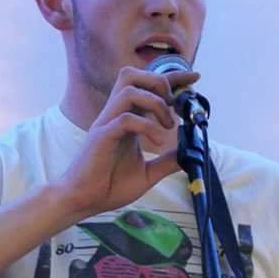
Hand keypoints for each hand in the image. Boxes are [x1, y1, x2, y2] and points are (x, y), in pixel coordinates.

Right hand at [55, 65, 199, 216]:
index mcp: (126, 119)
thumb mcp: (147, 174)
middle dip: (159, 82)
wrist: (84, 201)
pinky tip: (156, 143)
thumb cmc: (109, 185)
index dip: (171, 78)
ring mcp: (107, 124)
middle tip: (174, 105)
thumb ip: (167, 162)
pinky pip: (125, 119)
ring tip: (168, 126)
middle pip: (132, 75)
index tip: (194, 77)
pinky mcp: (101, 137)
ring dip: (155, 103)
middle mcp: (115, 116)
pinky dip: (147, 126)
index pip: (147, 86)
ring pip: (129, 90)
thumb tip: (188, 155)